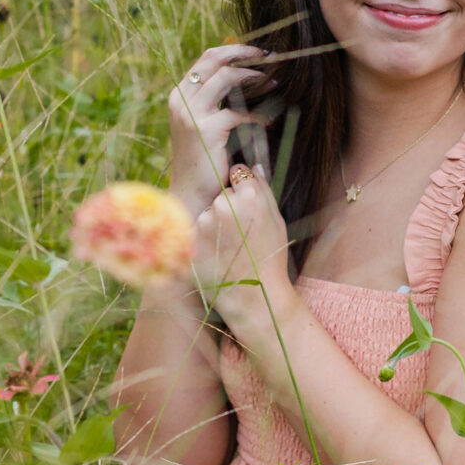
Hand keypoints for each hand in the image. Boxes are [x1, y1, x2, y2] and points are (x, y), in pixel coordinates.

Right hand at [167, 42, 274, 214]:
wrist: (191, 194)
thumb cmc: (203, 160)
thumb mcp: (203, 124)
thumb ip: (214, 101)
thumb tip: (243, 77)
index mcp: (179, 95)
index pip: (207, 59)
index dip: (234, 50)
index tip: (258, 53)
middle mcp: (181, 99)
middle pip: (214, 60)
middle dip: (245, 53)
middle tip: (270, 56)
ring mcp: (191, 113)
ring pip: (226, 77)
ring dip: (254, 77)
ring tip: (274, 82)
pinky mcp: (205, 130)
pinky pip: (239, 111)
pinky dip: (259, 113)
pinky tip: (272, 117)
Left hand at [191, 165, 292, 339]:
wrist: (254, 297)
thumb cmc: (269, 258)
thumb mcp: (276, 221)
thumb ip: (264, 190)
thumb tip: (254, 166)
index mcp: (249, 196)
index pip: (237, 174)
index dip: (241, 190)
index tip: (246, 209)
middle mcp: (223, 204)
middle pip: (219, 194)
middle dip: (225, 207)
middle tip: (238, 235)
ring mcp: (203, 223)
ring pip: (205, 213)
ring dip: (211, 225)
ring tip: (227, 249)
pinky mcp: (188, 241)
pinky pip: (192, 231)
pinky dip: (199, 241)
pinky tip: (214, 257)